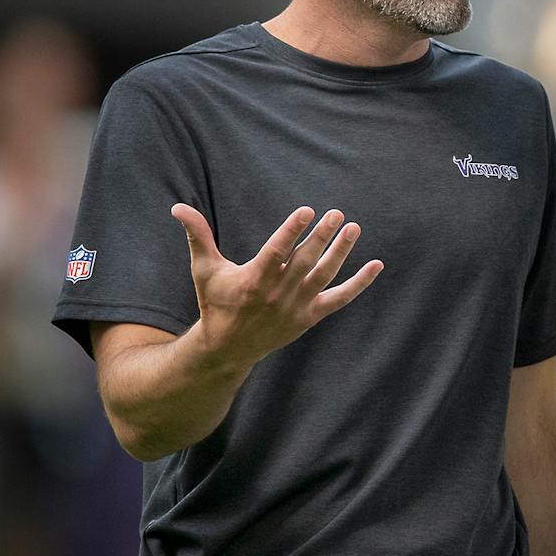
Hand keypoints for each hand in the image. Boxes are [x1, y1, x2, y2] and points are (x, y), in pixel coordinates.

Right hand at [172, 204, 382, 371]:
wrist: (228, 348)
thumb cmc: (215, 302)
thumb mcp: (204, 269)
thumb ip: (198, 236)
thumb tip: (178, 208)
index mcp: (254, 279)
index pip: (277, 251)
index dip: (292, 231)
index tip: (307, 211)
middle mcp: (278, 294)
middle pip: (305, 261)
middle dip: (322, 236)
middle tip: (336, 213)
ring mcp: (297, 306)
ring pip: (325, 276)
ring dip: (341, 252)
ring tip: (353, 228)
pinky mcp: (310, 317)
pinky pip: (341, 299)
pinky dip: (360, 284)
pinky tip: (377, 265)